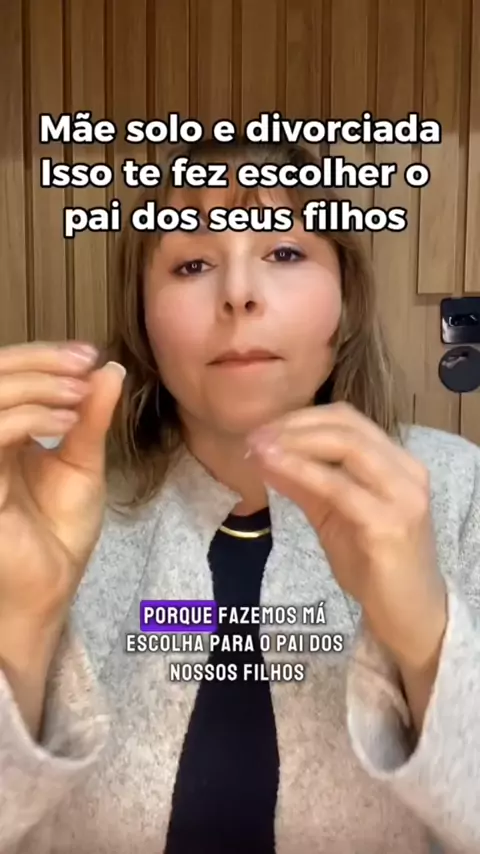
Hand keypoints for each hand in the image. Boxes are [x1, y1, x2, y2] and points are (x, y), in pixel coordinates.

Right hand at [0, 341, 124, 640]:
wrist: (49, 587)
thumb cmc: (58, 532)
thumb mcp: (82, 464)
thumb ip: (90, 417)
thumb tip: (109, 369)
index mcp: (2, 430)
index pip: (6, 374)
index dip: (42, 357)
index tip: (90, 355)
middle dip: (39, 362)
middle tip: (84, 364)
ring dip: (36, 385)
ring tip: (79, 394)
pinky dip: (30, 418)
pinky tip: (66, 423)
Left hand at [247, 402, 446, 671]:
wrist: (407, 613)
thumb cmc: (372, 564)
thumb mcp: (331, 514)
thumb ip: (303, 482)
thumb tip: (264, 453)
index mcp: (397, 462)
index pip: (347, 419)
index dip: (301, 418)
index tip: (262, 428)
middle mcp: (406, 471)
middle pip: (346, 426)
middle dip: (293, 426)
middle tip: (253, 438)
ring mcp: (402, 496)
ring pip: (345, 447)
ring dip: (294, 443)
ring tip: (257, 449)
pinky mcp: (388, 524)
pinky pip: (338, 487)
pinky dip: (301, 471)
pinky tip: (274, 469)